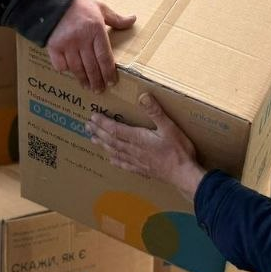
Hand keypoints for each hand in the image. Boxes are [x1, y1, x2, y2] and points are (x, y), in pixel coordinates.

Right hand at [46, 0, 135, 93]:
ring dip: (83, 80)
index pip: (105, 57)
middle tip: (100, 90)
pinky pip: (61, 64)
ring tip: (88, 87)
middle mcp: (82, 39)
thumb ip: (116, 18)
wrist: (55, 1)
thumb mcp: (100, 8)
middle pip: (92, 66)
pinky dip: (66, 70)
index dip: (108, 72)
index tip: (112, 82)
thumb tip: (133, 19)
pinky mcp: (54, 46)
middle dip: (97, 81)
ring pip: (77, 68)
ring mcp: (67, 44)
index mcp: (96, 30)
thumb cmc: (80, 5)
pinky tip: (70, 73)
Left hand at [88, 94, 206, 199]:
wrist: (184, 175)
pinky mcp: (143, 170)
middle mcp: (134, 150)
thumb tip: (143, 96)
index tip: (93, 116)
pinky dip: (115, 160)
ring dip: (103, 145)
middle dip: (98, 132)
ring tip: (93, 139)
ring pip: (115, 152)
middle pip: (111, 140)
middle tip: (87, 126)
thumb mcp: (169, 127)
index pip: (115, 129)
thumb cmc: (178, 151)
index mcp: (139, 138)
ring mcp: (137, 161)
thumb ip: (155, 112)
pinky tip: (111, 160)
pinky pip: (124, 164)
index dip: (103, 123)